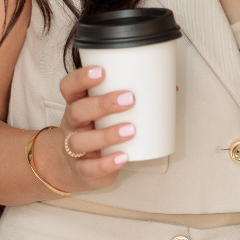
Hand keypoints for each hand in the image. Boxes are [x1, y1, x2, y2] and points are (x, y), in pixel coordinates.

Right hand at [34, 65, 135, 193]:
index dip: (81, 78)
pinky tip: (123, 156)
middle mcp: (71, 124)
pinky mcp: (82, 169)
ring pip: (81, 141)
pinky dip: (107, 163)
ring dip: (107, 134)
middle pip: (78, 111)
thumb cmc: (98, 130)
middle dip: (103, 104)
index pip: (69, 87)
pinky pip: (90, 168)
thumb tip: (169, 87)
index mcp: (76, 104)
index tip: (101, 71)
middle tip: (129, 99)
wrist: (79, 165)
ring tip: (130, 130)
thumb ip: (130, 96)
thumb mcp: (106, 111)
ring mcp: (73, 148)